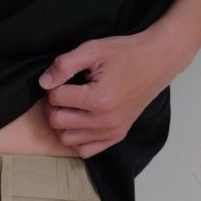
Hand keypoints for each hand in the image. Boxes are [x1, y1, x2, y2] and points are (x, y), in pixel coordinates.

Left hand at [37, 28, 176, 156]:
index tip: (66, 76)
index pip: (55, 98)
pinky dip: (77, 138)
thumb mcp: (93, 49)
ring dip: (63, 121)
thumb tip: (44, 83)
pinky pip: (84, 151)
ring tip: (74, 104)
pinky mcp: (116, 136)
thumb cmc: (126, 53)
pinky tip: (81, 120)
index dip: (54, 83)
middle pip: (56, 121)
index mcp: (100, 99)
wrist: (156, 62)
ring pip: (66, 138)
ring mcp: (112, 131)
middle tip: (66, 89)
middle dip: (55, 103)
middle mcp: (106, 121)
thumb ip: (65, 65)